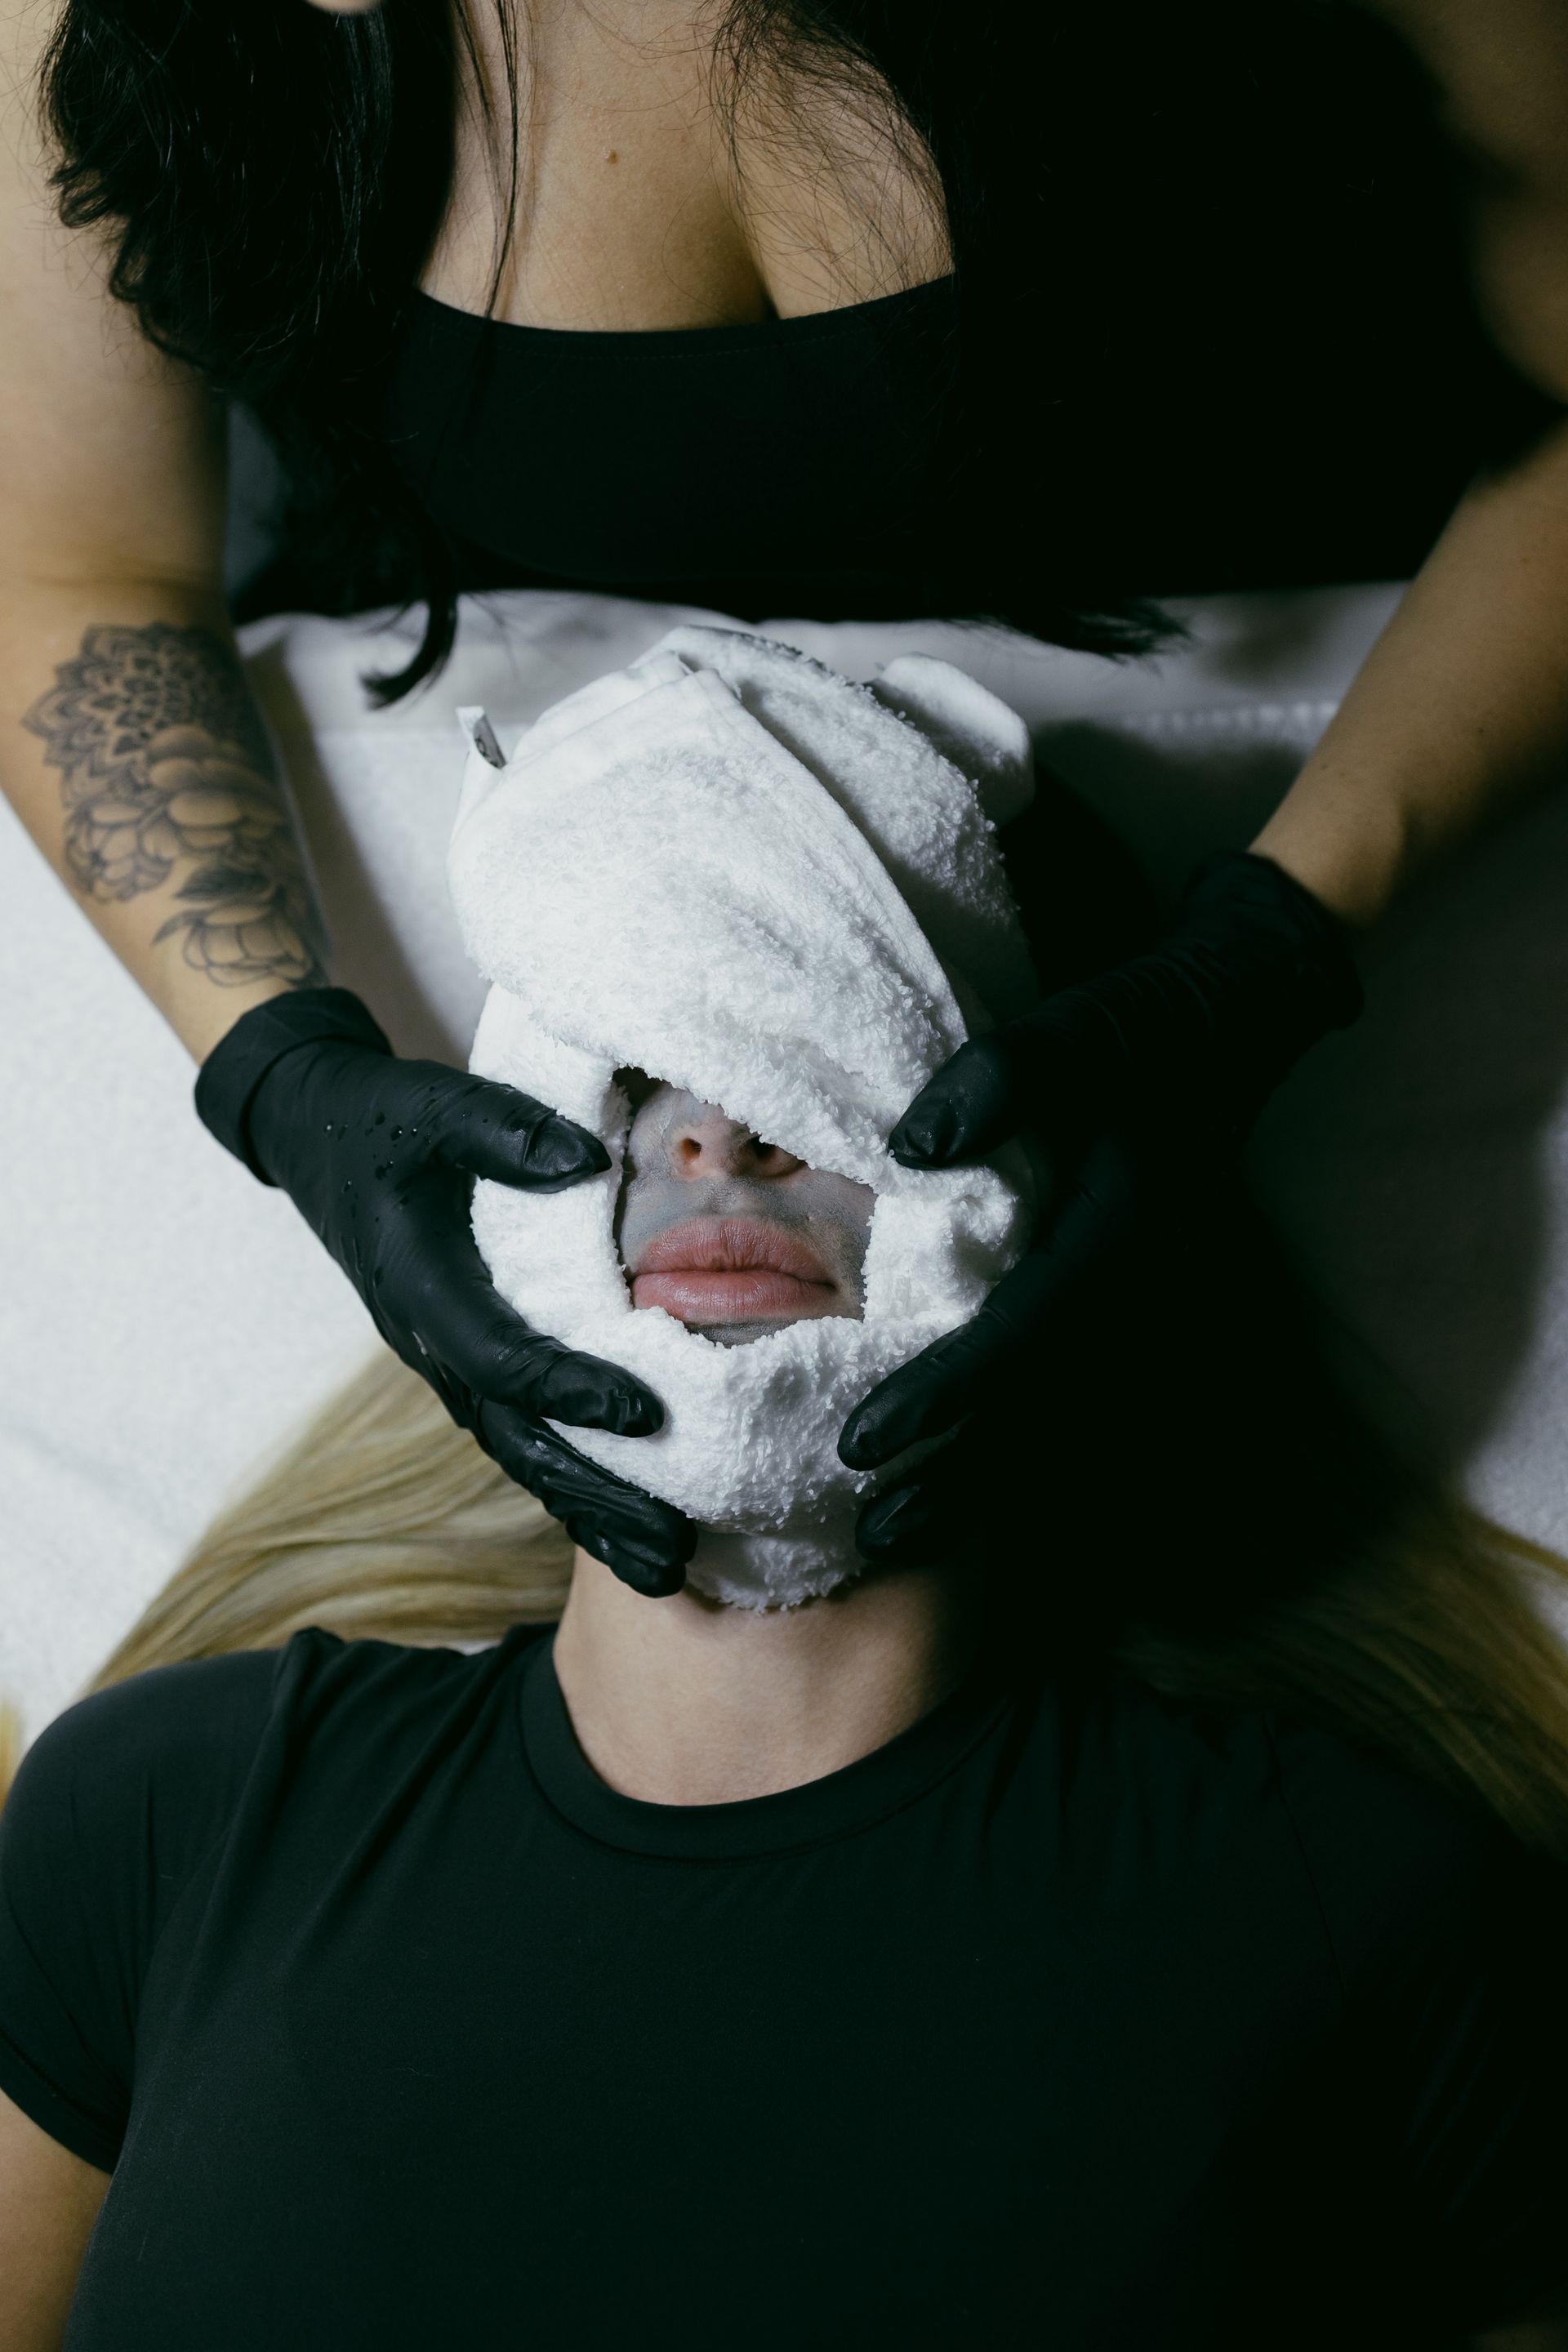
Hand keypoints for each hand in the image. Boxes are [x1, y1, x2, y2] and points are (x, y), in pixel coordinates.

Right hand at [195, 989, 695, 1594]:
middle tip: (671, 1548)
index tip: (645, 1412)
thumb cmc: (379, 1117)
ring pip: (518, 1451)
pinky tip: (625, 1520)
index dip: (568, 1389)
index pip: (498, 1356)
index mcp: (421, 1285)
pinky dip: (570, 1480)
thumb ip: (503, 1130)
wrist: (314, 1134)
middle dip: (594, 1497)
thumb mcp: (434, 1103)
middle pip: (516, 1438)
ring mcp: (443, 1359)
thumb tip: (586, 1162)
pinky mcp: (461, 1360)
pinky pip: (518, 1431)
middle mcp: (429, 1340)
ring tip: (666, 1565)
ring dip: (589, 1509)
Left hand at [839, 851, 1362, 1557]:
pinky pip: (1078, 1407)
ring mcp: (1149, 1311)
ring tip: (895, 1544)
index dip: (944, 1397)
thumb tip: (911, 1148)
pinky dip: (1023, 1462)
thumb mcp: (1084, 1022)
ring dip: (986, 1491)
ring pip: (1065, 1428)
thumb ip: (1006, 1074)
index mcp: (1124, 1234)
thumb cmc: (1146, 1023)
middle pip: (1043, 1415)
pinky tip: (965, 1502)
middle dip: (957, 1482)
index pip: (1023, 1338)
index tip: (860, 1443)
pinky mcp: (1136, 1311)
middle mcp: (1141, 1292)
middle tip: (870, 1540)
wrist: (1237, 1016)